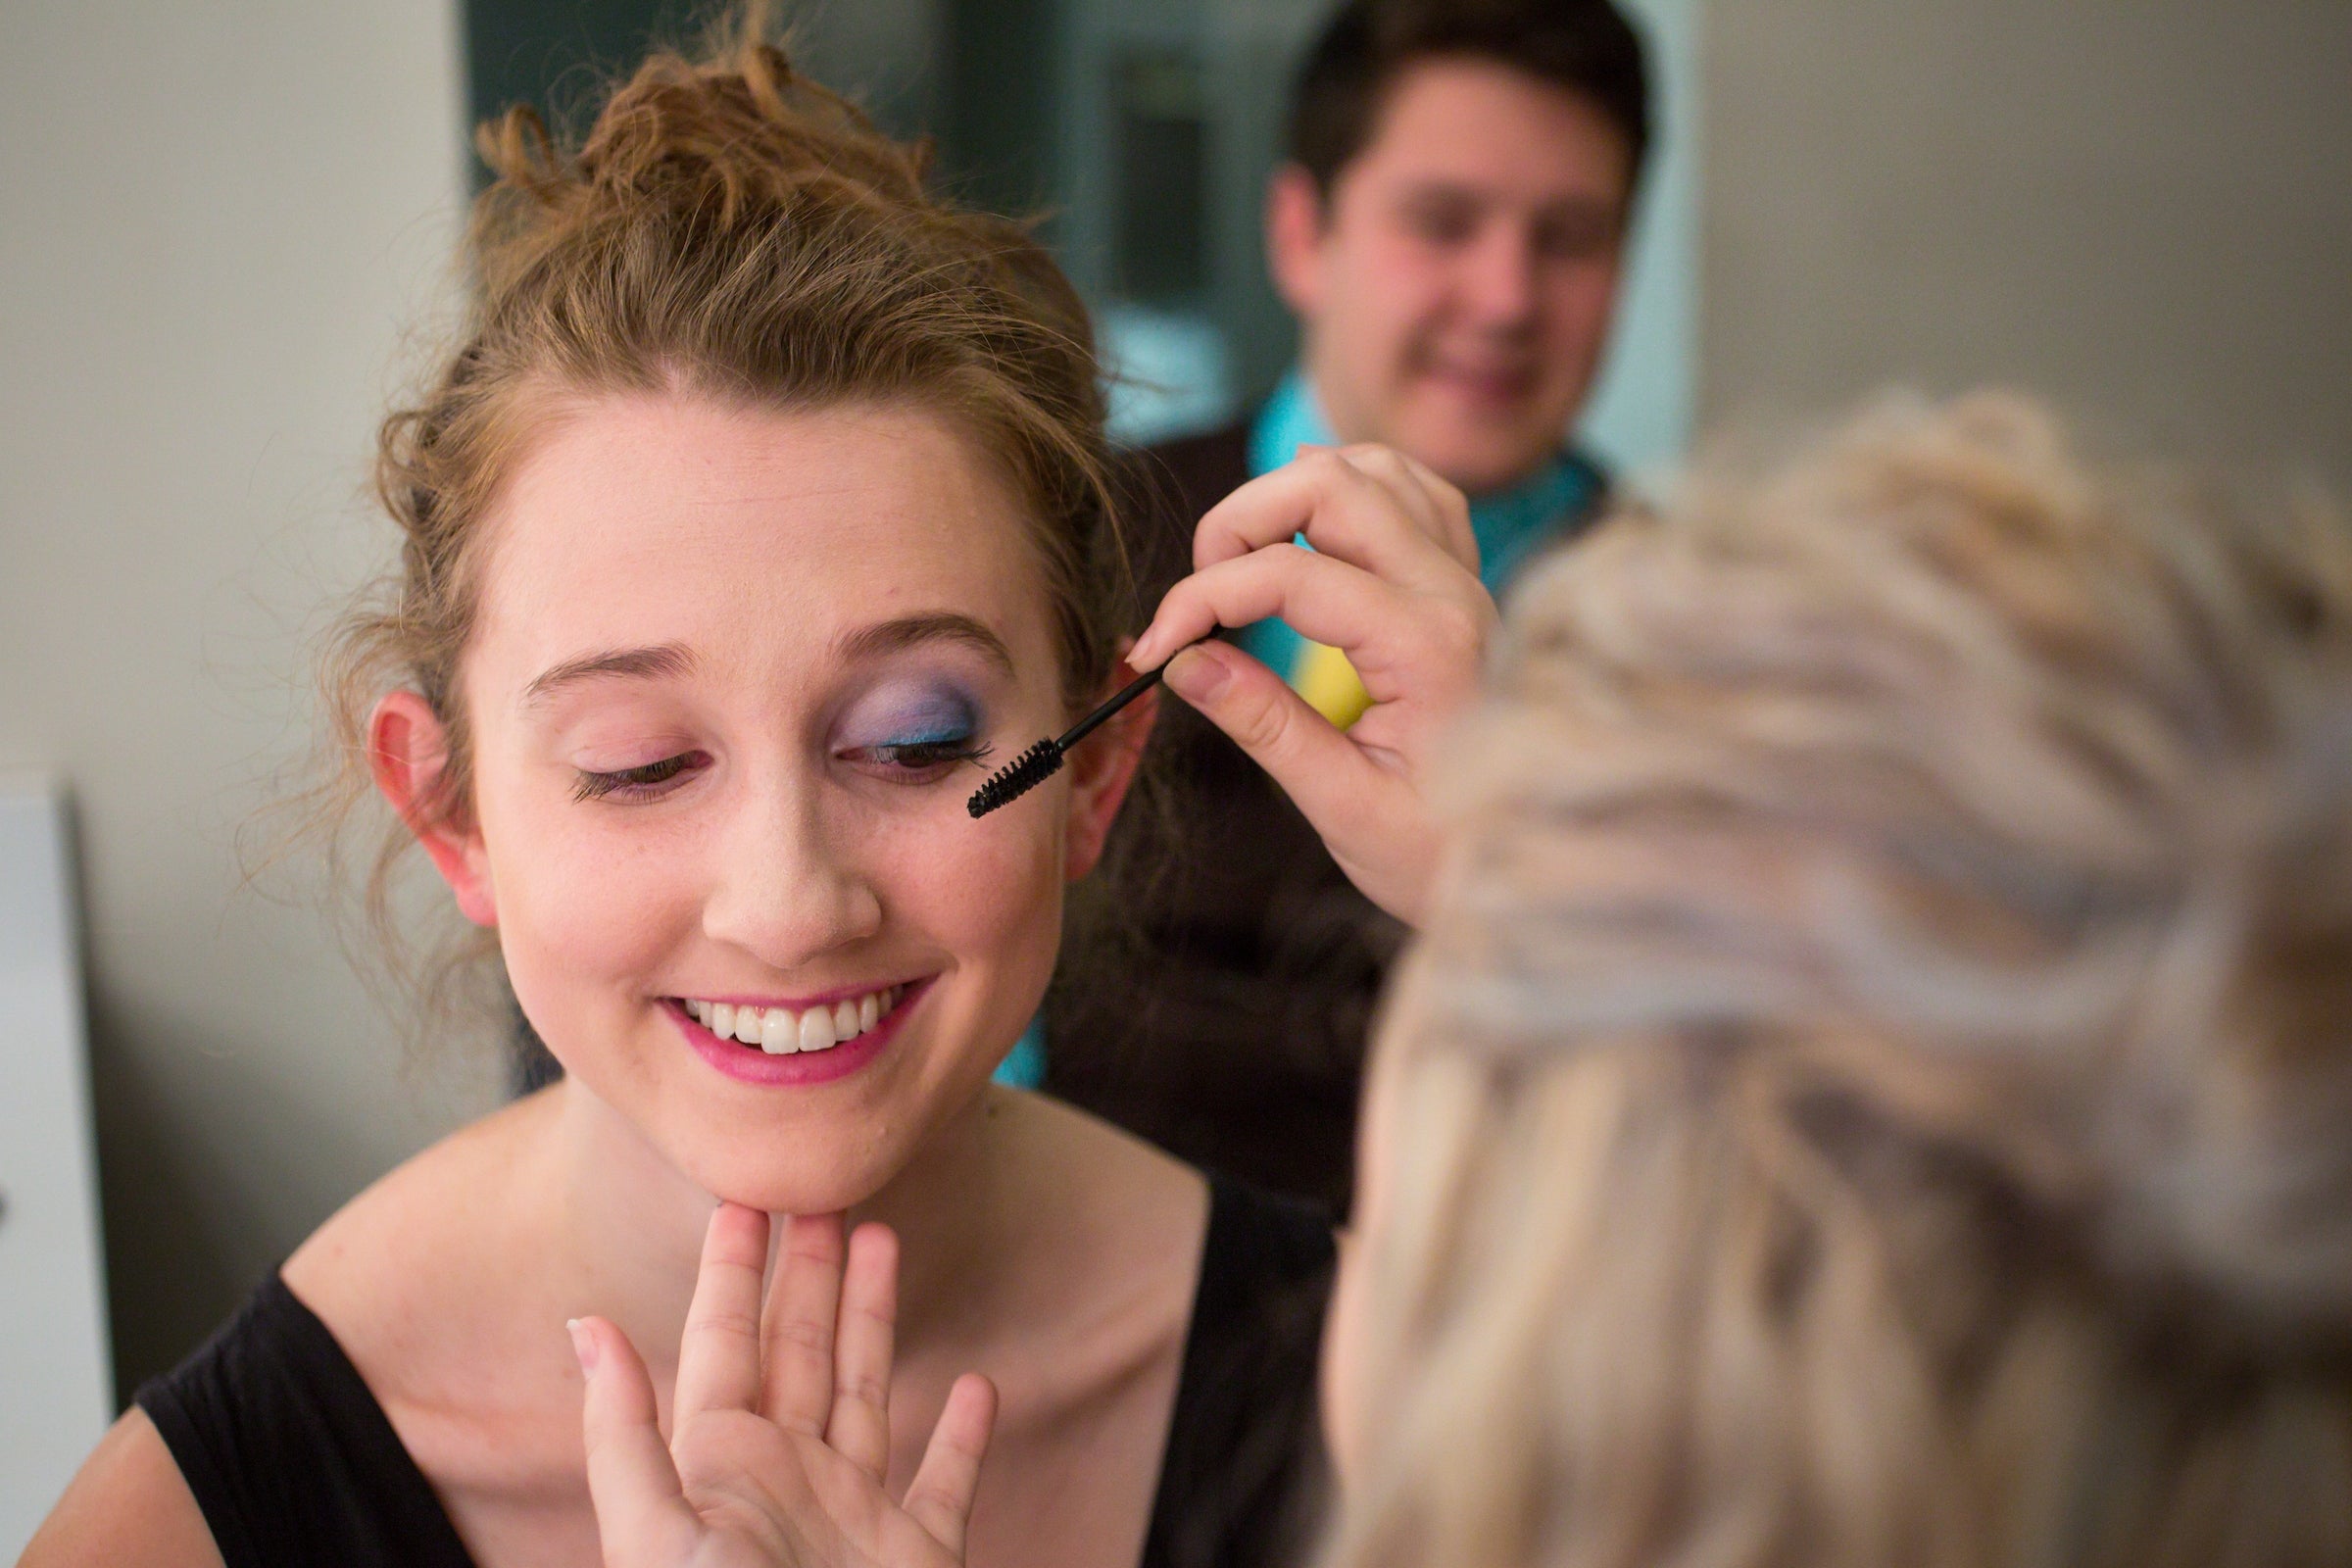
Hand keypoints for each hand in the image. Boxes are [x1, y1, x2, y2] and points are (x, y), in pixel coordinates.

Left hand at [572, 1203, 996, 1567]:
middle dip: (808, 1274)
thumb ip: (625, 1436)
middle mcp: (785, 1482)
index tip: (742, 1199)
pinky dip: (962, 1437)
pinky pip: (944, 1485)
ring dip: (876, 1320)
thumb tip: (585, 1326)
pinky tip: (974, 1387)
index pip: (720, 1345)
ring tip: (886, 1241)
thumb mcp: (657, 1539)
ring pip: (868, 1394)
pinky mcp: (916, 1557)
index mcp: (717, 1469)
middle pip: (799, 1352)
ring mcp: (853, 1519)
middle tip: (824, 1195)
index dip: (729, 1273)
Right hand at [1126, 444, 1495, 926]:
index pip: (1287, 576)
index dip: (1200, 600)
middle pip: (1331, 485)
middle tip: (1201, 593)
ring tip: (1247, 560)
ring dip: (1294, 492)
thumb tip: (1183, 660)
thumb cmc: (1443, 853)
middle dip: (1241, 519)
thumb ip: (1264, 725)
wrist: (1529, 865)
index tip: (1154, 650)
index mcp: (1427, 648)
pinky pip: (1415, 492)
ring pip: (1375, 468)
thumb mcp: (1344, 808)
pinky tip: (1316, 531)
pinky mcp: (1466, 584)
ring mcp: (1467, 580)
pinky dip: (1354, 491)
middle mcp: (1455, 595)